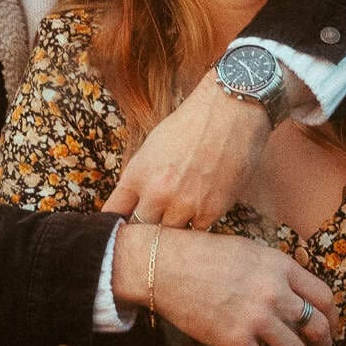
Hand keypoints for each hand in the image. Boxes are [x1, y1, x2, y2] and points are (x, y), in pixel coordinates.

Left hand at [104, 74, 271, 227]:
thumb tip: (133, 204)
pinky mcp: (211, 210)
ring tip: (182, 212)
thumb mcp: (152, 146)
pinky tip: (203, 207)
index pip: (114, 212)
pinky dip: (199, 222)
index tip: (121, 226)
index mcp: (137, 174)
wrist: (231, 111)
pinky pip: (198, 230)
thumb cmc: (191, 123)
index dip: (117, 222)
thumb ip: (140, 178)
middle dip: (147, 225)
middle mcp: (156, 193)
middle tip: (155, 221)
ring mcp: (184, 204)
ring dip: (174, 226)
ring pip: (170, 234)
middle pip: (141, 229)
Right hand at [111, 224, 336, 345]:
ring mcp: (256, 317)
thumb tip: (293, 290)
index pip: (324, 297)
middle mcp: (275, 292)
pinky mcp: (235, 340)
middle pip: (318, 327)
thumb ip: (275, 269)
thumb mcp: (249, 249)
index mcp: (280, 266)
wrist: (164, 266)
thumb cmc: (201, 254)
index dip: (332, 318)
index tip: (330, 328)